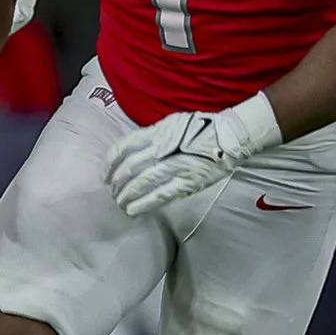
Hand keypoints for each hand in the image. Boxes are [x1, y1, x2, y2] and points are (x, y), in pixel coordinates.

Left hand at [103, 92, 282, 217]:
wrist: (230, 136)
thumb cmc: (201, 129)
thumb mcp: (171, 124)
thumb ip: (151, 136)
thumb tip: (131, 150)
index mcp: (157, 133)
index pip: (123, 147)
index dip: (110, 163)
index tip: (105, 174)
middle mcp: (162, 149)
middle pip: (129, 168)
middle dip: (116, 182)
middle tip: (111, 191)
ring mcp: (175, 166)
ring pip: (142, 183)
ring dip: (126, 195)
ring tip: (120, 203)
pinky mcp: (187, 182)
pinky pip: (160, 195)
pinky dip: (144, 203)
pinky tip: (133, 210)